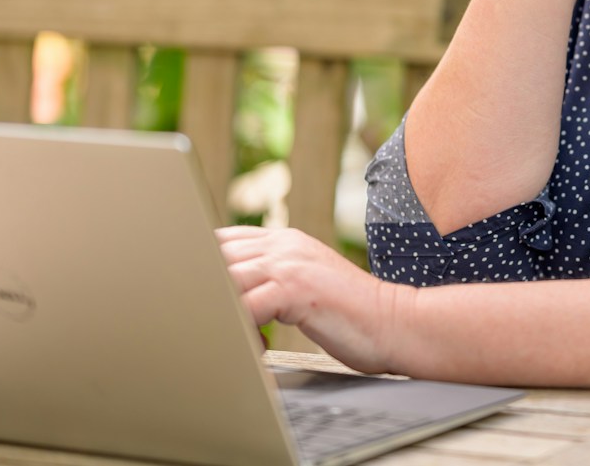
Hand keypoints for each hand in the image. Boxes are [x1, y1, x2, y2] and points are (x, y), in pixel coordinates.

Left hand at [216, 225, 412, 374]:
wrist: (396, 323)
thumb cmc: (352, 316)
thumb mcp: (307, 284)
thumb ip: (273, 279)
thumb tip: (233, 296)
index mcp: (284, 241)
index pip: (224, 240)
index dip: (200, 266)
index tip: (192, 294)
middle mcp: (283, 245)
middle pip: (215, 256)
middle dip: (201, 289)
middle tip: (198, 323)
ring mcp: (289, 264)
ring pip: (225, 280)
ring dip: (217, 313)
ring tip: (221, 340)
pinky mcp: (296, 289)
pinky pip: (245, 308)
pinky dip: (236, 331)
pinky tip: (249, 348)